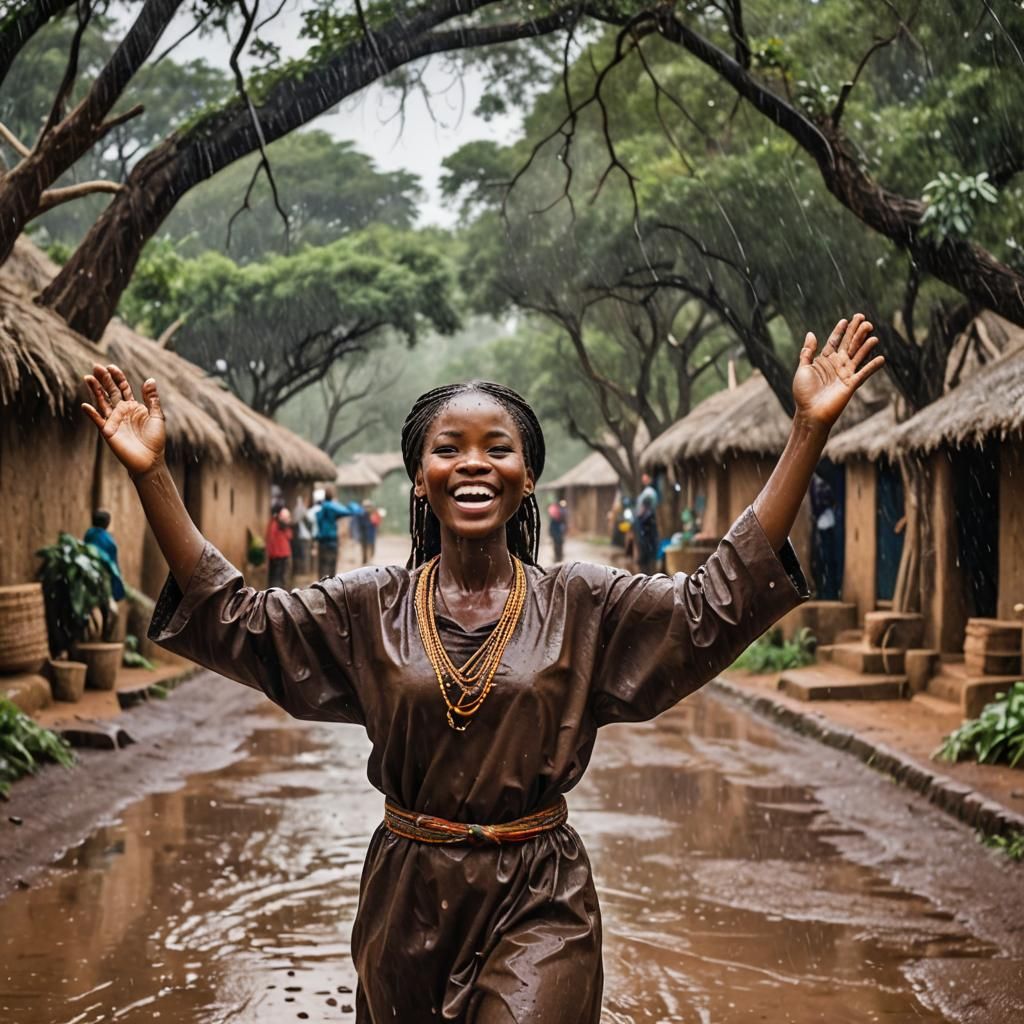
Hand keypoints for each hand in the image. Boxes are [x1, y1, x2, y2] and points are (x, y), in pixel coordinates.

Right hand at [82, 364, 165, 479]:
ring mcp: (113, 420)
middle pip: (110, 392)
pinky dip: (92, 413)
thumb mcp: (157, 416)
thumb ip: (152, 399)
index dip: (117, 377)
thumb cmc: (155, 439)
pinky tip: (86, 405)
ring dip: (95, 391)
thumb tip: (150, 379)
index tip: (111, 367)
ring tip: (88, 377)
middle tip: (96, 366)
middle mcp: (121, 411)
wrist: (150, 460)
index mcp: (133, 406)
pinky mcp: (108, 431)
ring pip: (102, 402)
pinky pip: (98, 420)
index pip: (123, 388)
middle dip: (103, 379)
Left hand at [792, 314, 883, 428]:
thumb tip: (811, 333)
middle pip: (848, 345)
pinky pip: (864, 374)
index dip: (840, 331)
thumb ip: (807, 352)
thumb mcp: (803, 369)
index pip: (834, 342)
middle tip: (863, 318)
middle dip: (855, 332)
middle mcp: (837, 365)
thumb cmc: (804, 393)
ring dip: (865, 344)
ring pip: (858, 355)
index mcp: (824, 361)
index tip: (846, 320)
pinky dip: (873, 366)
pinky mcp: (851, 384)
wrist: (810, 413)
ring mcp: (845, 374)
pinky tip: (881, 358)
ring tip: (872, 332)